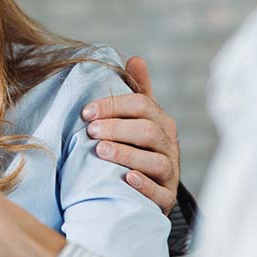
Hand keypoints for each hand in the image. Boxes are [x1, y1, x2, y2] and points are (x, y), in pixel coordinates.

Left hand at [83, 55, 180, 213]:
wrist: (152, 189)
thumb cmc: (139, 148)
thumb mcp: (139, 119)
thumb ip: (138, 91)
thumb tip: (135, 58)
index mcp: (162, 122)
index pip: (142, 105)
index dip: (113, 105)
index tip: (86, 111)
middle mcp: (169, 146)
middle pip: (148, 131)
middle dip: (118, 128)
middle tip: (91, 131)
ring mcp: (170, 173)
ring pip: (155, 161)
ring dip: (127, 154)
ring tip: (101, 151)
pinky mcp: (166, 198)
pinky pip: (160, 192)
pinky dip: (144, 185)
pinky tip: (127, 178)